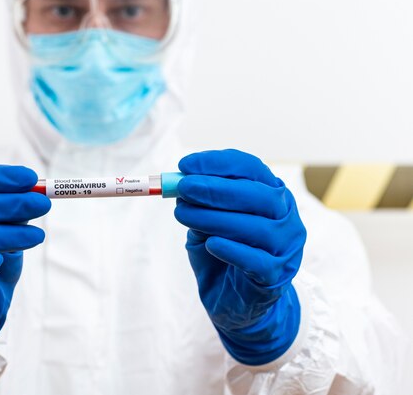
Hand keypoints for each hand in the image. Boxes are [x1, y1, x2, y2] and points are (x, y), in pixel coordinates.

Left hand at [174, 150, 305, 364]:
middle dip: (216, 189)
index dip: (218, 164)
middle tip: (184, 188)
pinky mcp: (277, 276)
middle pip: (259, 195)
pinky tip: (211, 244)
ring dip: (216, 218)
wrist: (236, 302)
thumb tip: (180, 185)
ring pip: (258, 227)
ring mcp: (286, 247)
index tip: (185, 166)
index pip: (251, 168)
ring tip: (184, 215)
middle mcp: (286, 217)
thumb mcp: (205, 224)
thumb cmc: (223, 254)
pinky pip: (257, 261)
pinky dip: (232, 249)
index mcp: (271, 194)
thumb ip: (198, 204)